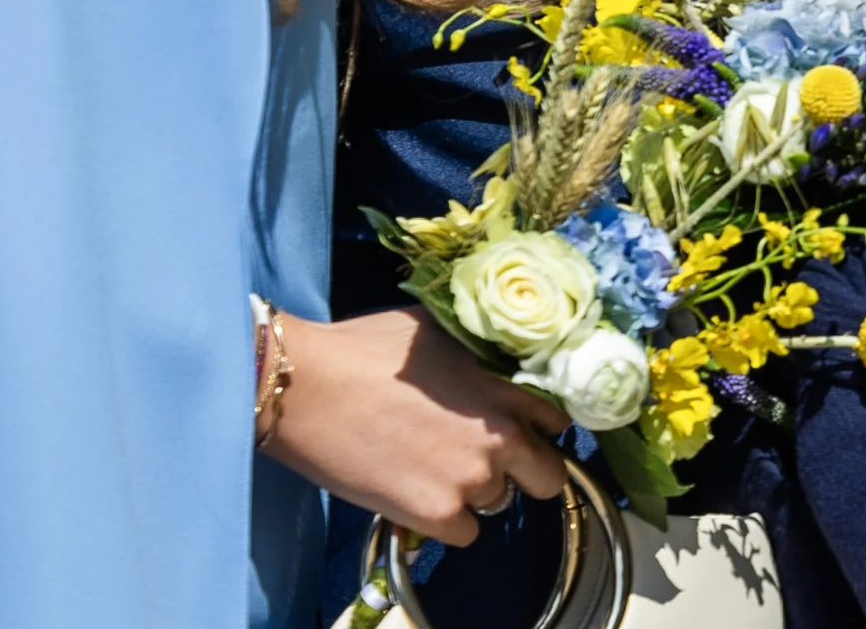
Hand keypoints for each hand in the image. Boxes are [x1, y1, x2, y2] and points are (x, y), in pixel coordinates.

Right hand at [259, 306, 570, 545]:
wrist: (306, 388)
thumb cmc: (363, 349)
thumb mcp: (438, 331)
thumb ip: (482, 353)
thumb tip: (500, 359)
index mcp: (508, 384)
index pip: (559, 422)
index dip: (536, 428)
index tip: (514, 429)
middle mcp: (502, 433)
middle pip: (549, 477)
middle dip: (523, 472)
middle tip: (483, 462)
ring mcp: (473, 477)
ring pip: (500, 503)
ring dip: (473, 493)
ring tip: (429, 466)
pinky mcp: (438, 513)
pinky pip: (465, 533)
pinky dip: (444, 521)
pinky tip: (412, 491)